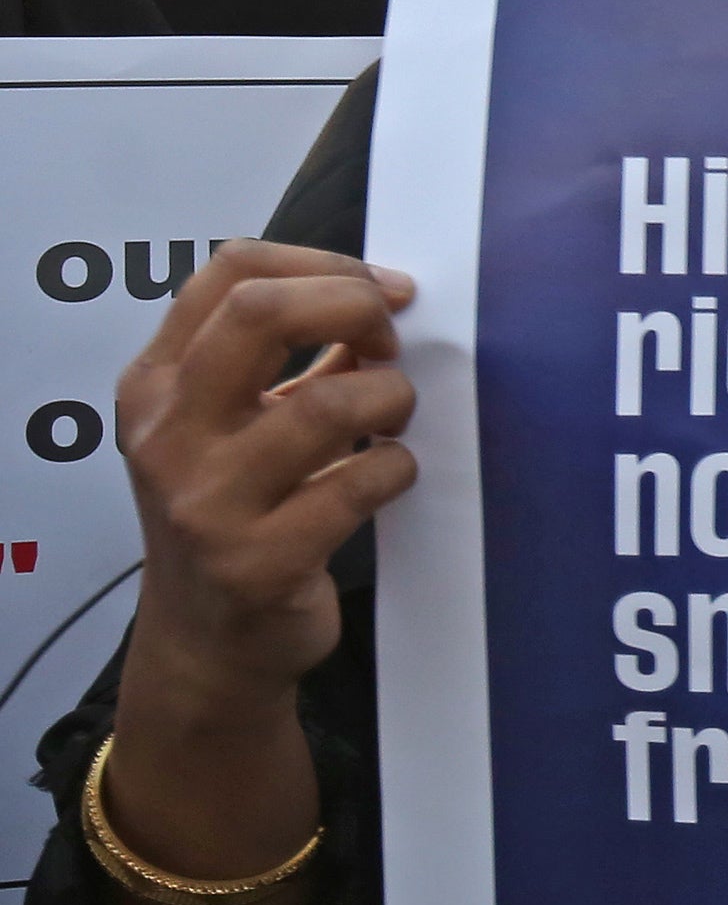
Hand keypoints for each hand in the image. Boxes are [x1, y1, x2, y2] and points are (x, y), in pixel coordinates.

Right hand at [116, 245, 418, 735]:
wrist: (207, 641)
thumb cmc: (232, 514)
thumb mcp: (228, 425)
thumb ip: (286, 360)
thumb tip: (377, 297)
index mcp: (155, 383)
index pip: (230, 272)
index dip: (325, 264)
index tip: (384, 289)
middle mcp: (167, 434)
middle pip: (261, 314)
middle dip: (353, 306)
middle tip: (392, 341)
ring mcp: (205, 500)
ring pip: (327, 403)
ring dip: (390, 398)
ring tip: (393, 419)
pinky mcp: (257, 561)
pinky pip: (359, 483)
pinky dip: (396, 467)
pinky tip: (388, 475)